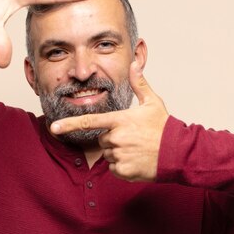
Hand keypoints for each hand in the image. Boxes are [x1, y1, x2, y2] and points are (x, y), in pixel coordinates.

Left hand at [51, 62, 169, 181]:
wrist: (179, 153)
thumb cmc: (164, 127)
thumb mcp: (152, 103)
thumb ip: (139, 84)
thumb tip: (134, 63)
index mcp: (120, 120)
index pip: (90, 121)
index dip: (70, 124)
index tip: (54, 127)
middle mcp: (117, 138)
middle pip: (102, 139)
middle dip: (113, 139)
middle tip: (132, 138)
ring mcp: (120, 155)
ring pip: (108, 155)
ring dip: (118, 153)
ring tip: (137, 149)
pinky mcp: (124, 170)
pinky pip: (114, 168)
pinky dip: (123, 167)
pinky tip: (138, 160)